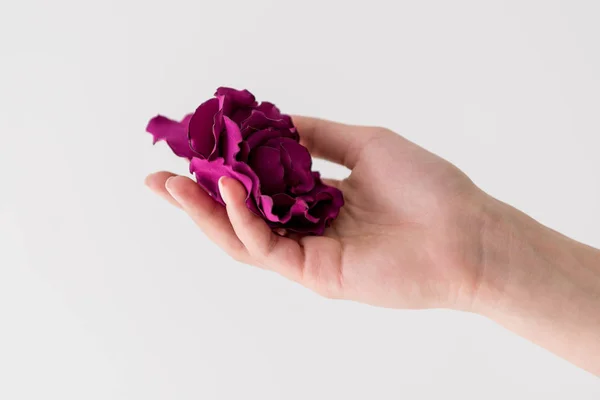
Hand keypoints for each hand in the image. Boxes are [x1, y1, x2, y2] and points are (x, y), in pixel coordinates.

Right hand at [146, 116, 487, 309]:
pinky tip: (228, 189)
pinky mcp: (315, 274)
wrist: (466, 232)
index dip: (221, 172)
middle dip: (194, 200)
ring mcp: (309, 255)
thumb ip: (317, 137)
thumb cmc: (426, 187)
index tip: (193, 150)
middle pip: (238, 219)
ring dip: (204, 212)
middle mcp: (307, 230)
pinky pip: (267, 248)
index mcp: (316, 202)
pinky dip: (243, 219)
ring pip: (242, 239)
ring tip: (173, 185)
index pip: (256, 190)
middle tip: (157, 178)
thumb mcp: (365, 144)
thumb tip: (276, 120)